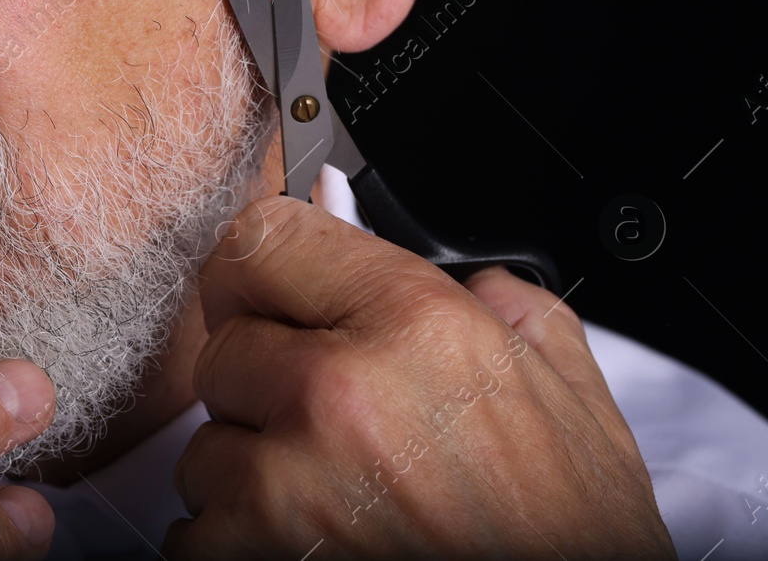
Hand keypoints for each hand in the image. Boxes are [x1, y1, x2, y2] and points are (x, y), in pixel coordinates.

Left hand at [164, 195, 675, 559]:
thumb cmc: (572, 542)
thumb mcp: (573, 400)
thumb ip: (507, 311)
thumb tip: (465, 276)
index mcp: (417, 324)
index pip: (261, 239)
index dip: (263, 274)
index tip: (272, 298)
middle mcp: (341, 390)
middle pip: (223, 347)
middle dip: (263, 384)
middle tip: (327, 423)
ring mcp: (291, 482)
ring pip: (204, 444)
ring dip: (249, 471)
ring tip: (333, 498)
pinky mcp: (260, 554)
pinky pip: (193, 530)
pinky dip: (233, 542)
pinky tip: (308, 544)